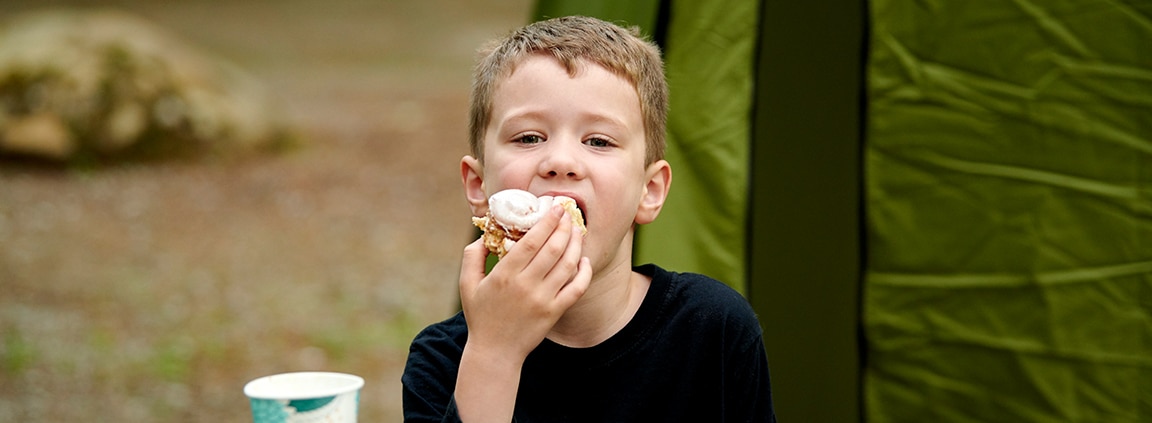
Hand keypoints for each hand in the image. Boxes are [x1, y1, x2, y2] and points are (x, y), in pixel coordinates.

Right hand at [459, 204, 590, 358]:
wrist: (495, 351)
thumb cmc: (481, 316)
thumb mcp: (467, 284)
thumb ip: (472, 256)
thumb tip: (484, 235)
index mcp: (505, 275)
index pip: (532, 241)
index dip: (547, 222)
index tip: (555, 208)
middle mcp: (526, 285)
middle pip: (553, 249)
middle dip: (564, 227)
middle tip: (569, 214)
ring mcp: (543, 300)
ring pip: (567, 265)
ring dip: (575, 245)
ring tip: (577, 231)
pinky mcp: (555, 312)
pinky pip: (576, 289)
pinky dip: (584, 272)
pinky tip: (584, 259)